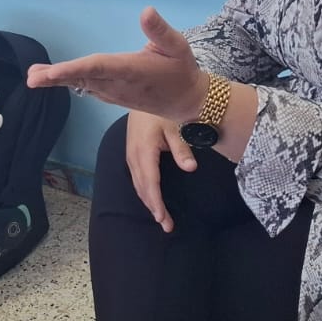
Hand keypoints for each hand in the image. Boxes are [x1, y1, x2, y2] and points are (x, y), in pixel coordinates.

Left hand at [26, 6, 208, 120]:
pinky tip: (51, 77)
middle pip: (83, 78)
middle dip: (56, 77)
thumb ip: (160, 31)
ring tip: (33, 76)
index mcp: (131, 70)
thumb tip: (146, 11)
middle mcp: (117, 84)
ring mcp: (112, 92)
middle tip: (32, 77)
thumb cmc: (181, 70)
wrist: (186, 102)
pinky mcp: (110, 95)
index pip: (98, 68)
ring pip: (81, 84)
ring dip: (57, 80)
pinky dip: (68, 82)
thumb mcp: (178, 47)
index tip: (52, 72)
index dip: (73, 69)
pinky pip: (86, 87)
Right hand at [126, 111, 196, 230]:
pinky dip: (145, 192)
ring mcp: (130, 156)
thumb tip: (191, 168)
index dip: (156, 202)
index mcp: (144, 151)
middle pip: (142, 188)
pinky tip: (152, 198)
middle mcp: (134, 156)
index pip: (150, 183)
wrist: (143, 94)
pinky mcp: (131, 154)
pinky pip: (136, 178)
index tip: (162, 218)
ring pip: (138, 185)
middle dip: (154, 208)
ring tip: (162, 217)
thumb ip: (182, 148)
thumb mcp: (175, 127)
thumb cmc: (161, 111)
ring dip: (149, 202)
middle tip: (167, 226)